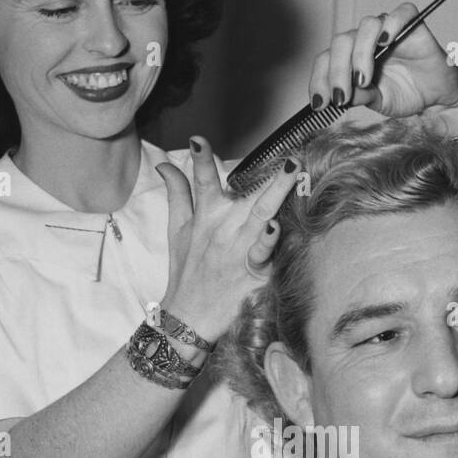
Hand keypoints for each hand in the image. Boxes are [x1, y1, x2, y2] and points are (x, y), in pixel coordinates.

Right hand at [155, 138, 299, 344]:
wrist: (187, 317)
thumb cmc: (186, 271)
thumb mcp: (177, 230)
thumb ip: (177, 194)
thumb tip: (166, 164)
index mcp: (206, 216)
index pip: (201, 181)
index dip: (200, 159)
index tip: (198, 139)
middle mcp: (223, 229)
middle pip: (245, 194)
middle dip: (268, 172)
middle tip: (288, 153)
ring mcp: (238, 251)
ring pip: (259, 215)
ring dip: (276, 193)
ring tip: (291, 172)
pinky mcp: (252, 274)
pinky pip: (262, 255)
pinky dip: (268, 242)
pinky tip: (274, 227)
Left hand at [308, 1, 457, 121]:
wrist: (436, 98)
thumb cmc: (405, 95)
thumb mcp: (376, 102)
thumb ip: (356, 96)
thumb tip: (335, 96)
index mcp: (351, 57)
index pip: (327, 59)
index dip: (319, 79)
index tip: (320, 104)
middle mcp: (365, 41)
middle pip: (341, 42)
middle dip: (336, 71)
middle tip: (341, 97)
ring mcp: (387, 30)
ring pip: (365, 27)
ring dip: (359, 55)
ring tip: (363, 80)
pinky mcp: (411, 24)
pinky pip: (399, 14)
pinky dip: (390, 25)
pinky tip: (385, 43)